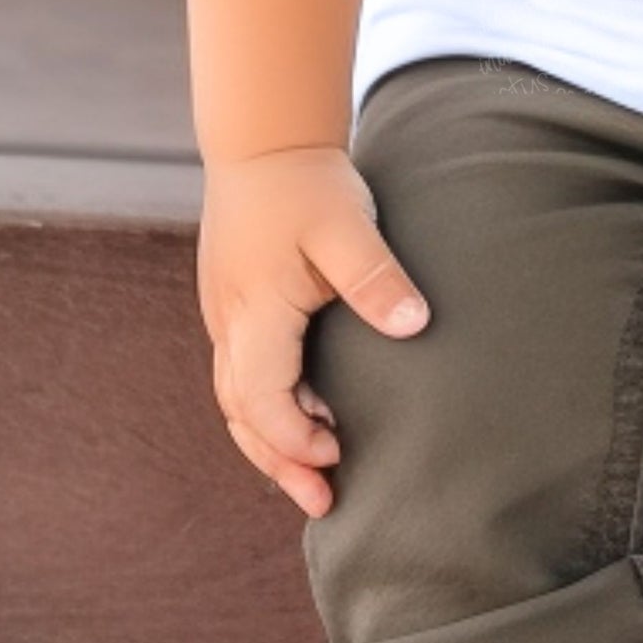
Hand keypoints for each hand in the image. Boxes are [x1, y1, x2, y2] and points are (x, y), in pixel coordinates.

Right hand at [197, 144, 429, 515]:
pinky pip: (243, 375)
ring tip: (311, 476)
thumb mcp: (349, 225)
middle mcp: (230, 323)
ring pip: (236, 399)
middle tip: (323, 501)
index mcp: (255, 312)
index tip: (337, 452)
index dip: (295, 439)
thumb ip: (376, 277)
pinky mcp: (236, 308)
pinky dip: (268, 408)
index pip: (262, 400)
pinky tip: (305, 417)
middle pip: (241, 415)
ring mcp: (227, 316)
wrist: (264, 142)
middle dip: (278, 462)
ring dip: (270, 441)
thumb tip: (415, 325)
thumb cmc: (307, 183)